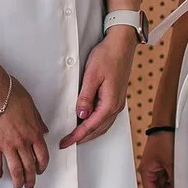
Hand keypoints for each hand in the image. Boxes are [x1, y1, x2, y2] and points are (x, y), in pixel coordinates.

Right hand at [0, 72, 50, 187]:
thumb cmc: (11, 93)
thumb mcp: (31, 104)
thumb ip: (38, 120)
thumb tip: (44, 130)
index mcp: (33, 132)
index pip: (42, 155)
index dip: (42, 166)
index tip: (40, 171)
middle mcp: (22, 142)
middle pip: (29, 166)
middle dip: (31, 178)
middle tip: (29, 185)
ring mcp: (7, 145)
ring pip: (15, 169)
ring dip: (17, 180)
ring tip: (17, 186)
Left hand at [61, 26, 137, 145]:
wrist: (122, 44)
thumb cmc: (107, 56)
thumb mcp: (92, 75)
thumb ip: (85, 97)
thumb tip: (81, 115)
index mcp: (110, 103)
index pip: (90, 126)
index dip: (76, 136)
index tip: (65, 142)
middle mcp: (116, 106)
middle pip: (98, 130)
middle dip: (82, 138)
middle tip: (66, 143)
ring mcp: (118, 103)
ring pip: (103, 126)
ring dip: (89, 133)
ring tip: (75, 136)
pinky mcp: (116, 98)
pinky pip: (106, 118)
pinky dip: (96, 125)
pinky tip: (88, 123)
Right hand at [138, 128, 175, 187]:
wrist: (167, 124)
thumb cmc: (163, 139)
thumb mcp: (171, 163)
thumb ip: (174, 180)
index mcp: (146, 171)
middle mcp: (150, 170)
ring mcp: (156, 166)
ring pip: (164, 183)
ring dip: (172, 184)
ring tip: (180, 177)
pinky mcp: (162, 162)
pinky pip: (167, 175)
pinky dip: (173, 177)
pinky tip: (179, 172)